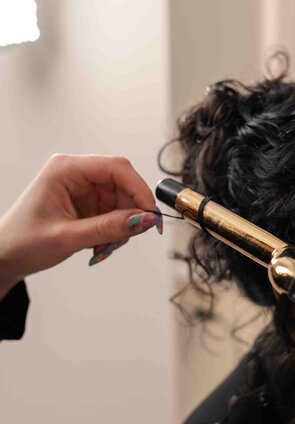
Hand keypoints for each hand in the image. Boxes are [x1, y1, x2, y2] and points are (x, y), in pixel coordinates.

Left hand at [0, 154, 161, 297]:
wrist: (4, 256)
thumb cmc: (22, 242)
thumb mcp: (68, 237)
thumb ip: (108, 228)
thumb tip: (144, 220)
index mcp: (65, 169)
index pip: (116, 167)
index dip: (138, 189)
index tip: (150, 214)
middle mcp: (75, 173)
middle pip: (122, 184)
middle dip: (130, 212)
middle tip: (127, 237)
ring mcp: (81, 188)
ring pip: (121, 200)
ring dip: (121, 225)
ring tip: (104, 247)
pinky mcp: (85, 202)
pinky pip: (113, 212)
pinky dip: (114, 230)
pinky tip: (101, 244)